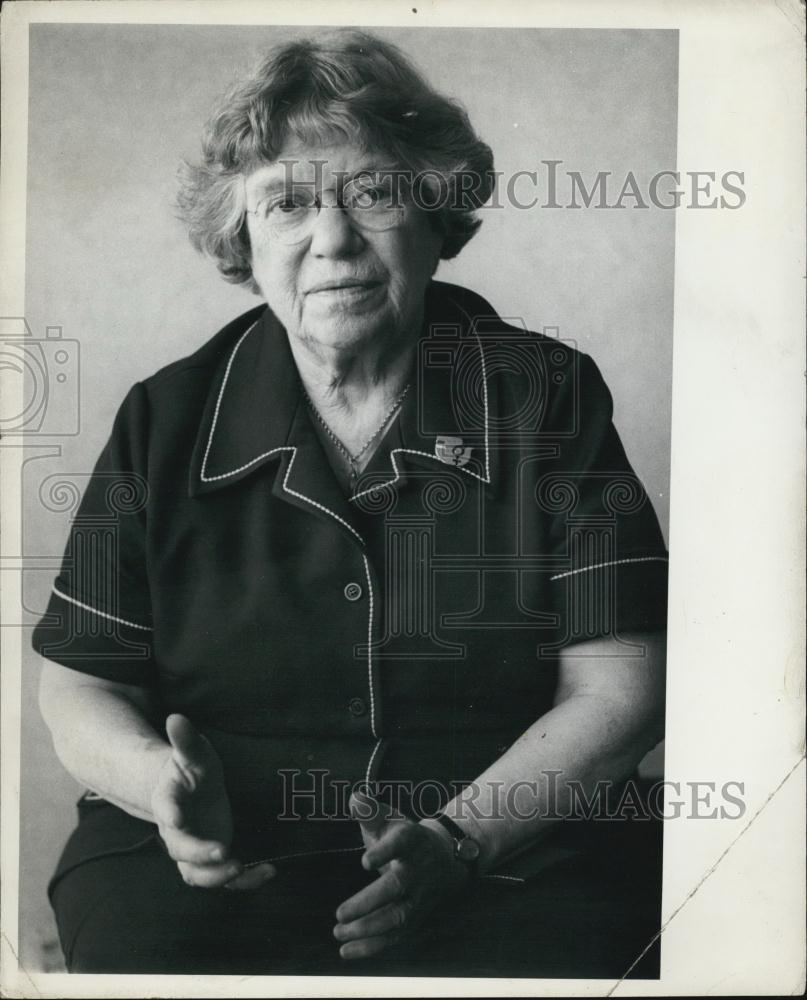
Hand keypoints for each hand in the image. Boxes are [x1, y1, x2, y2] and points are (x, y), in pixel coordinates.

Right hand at [150, 713, 274, 889]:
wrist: (192, 789)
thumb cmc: (193, 767)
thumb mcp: (193, 751)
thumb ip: (186, 739)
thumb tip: (176, 717)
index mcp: (169, 800)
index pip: (165, 808)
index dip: (170, 814)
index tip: (177, 819)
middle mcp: (176, 830)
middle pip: (180, 849)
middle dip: (199, 853)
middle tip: (223, 852)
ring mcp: (194, 848)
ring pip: (196, 873)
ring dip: (217, 876)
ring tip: (242, 867)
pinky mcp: (212, 859)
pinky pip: (223, 878)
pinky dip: (245, 880)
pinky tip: (268, 871)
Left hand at [333, 790, 469, 959]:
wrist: (447, 858)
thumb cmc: (407, 838)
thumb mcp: (391, 819)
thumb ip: (370, 811)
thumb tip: (354, 798)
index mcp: (411, 840)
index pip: (401, 843)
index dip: (385, 851)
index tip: (364, 860)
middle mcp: (417, 869)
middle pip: (397, 886)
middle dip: (369, 901)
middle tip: (340, 912)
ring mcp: (419, 896)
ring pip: (398, 916)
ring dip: (368, 928)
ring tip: (338, 932)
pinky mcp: (416, 917)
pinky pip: (396, 936)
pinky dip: (373, 946)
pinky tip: (347, 951)